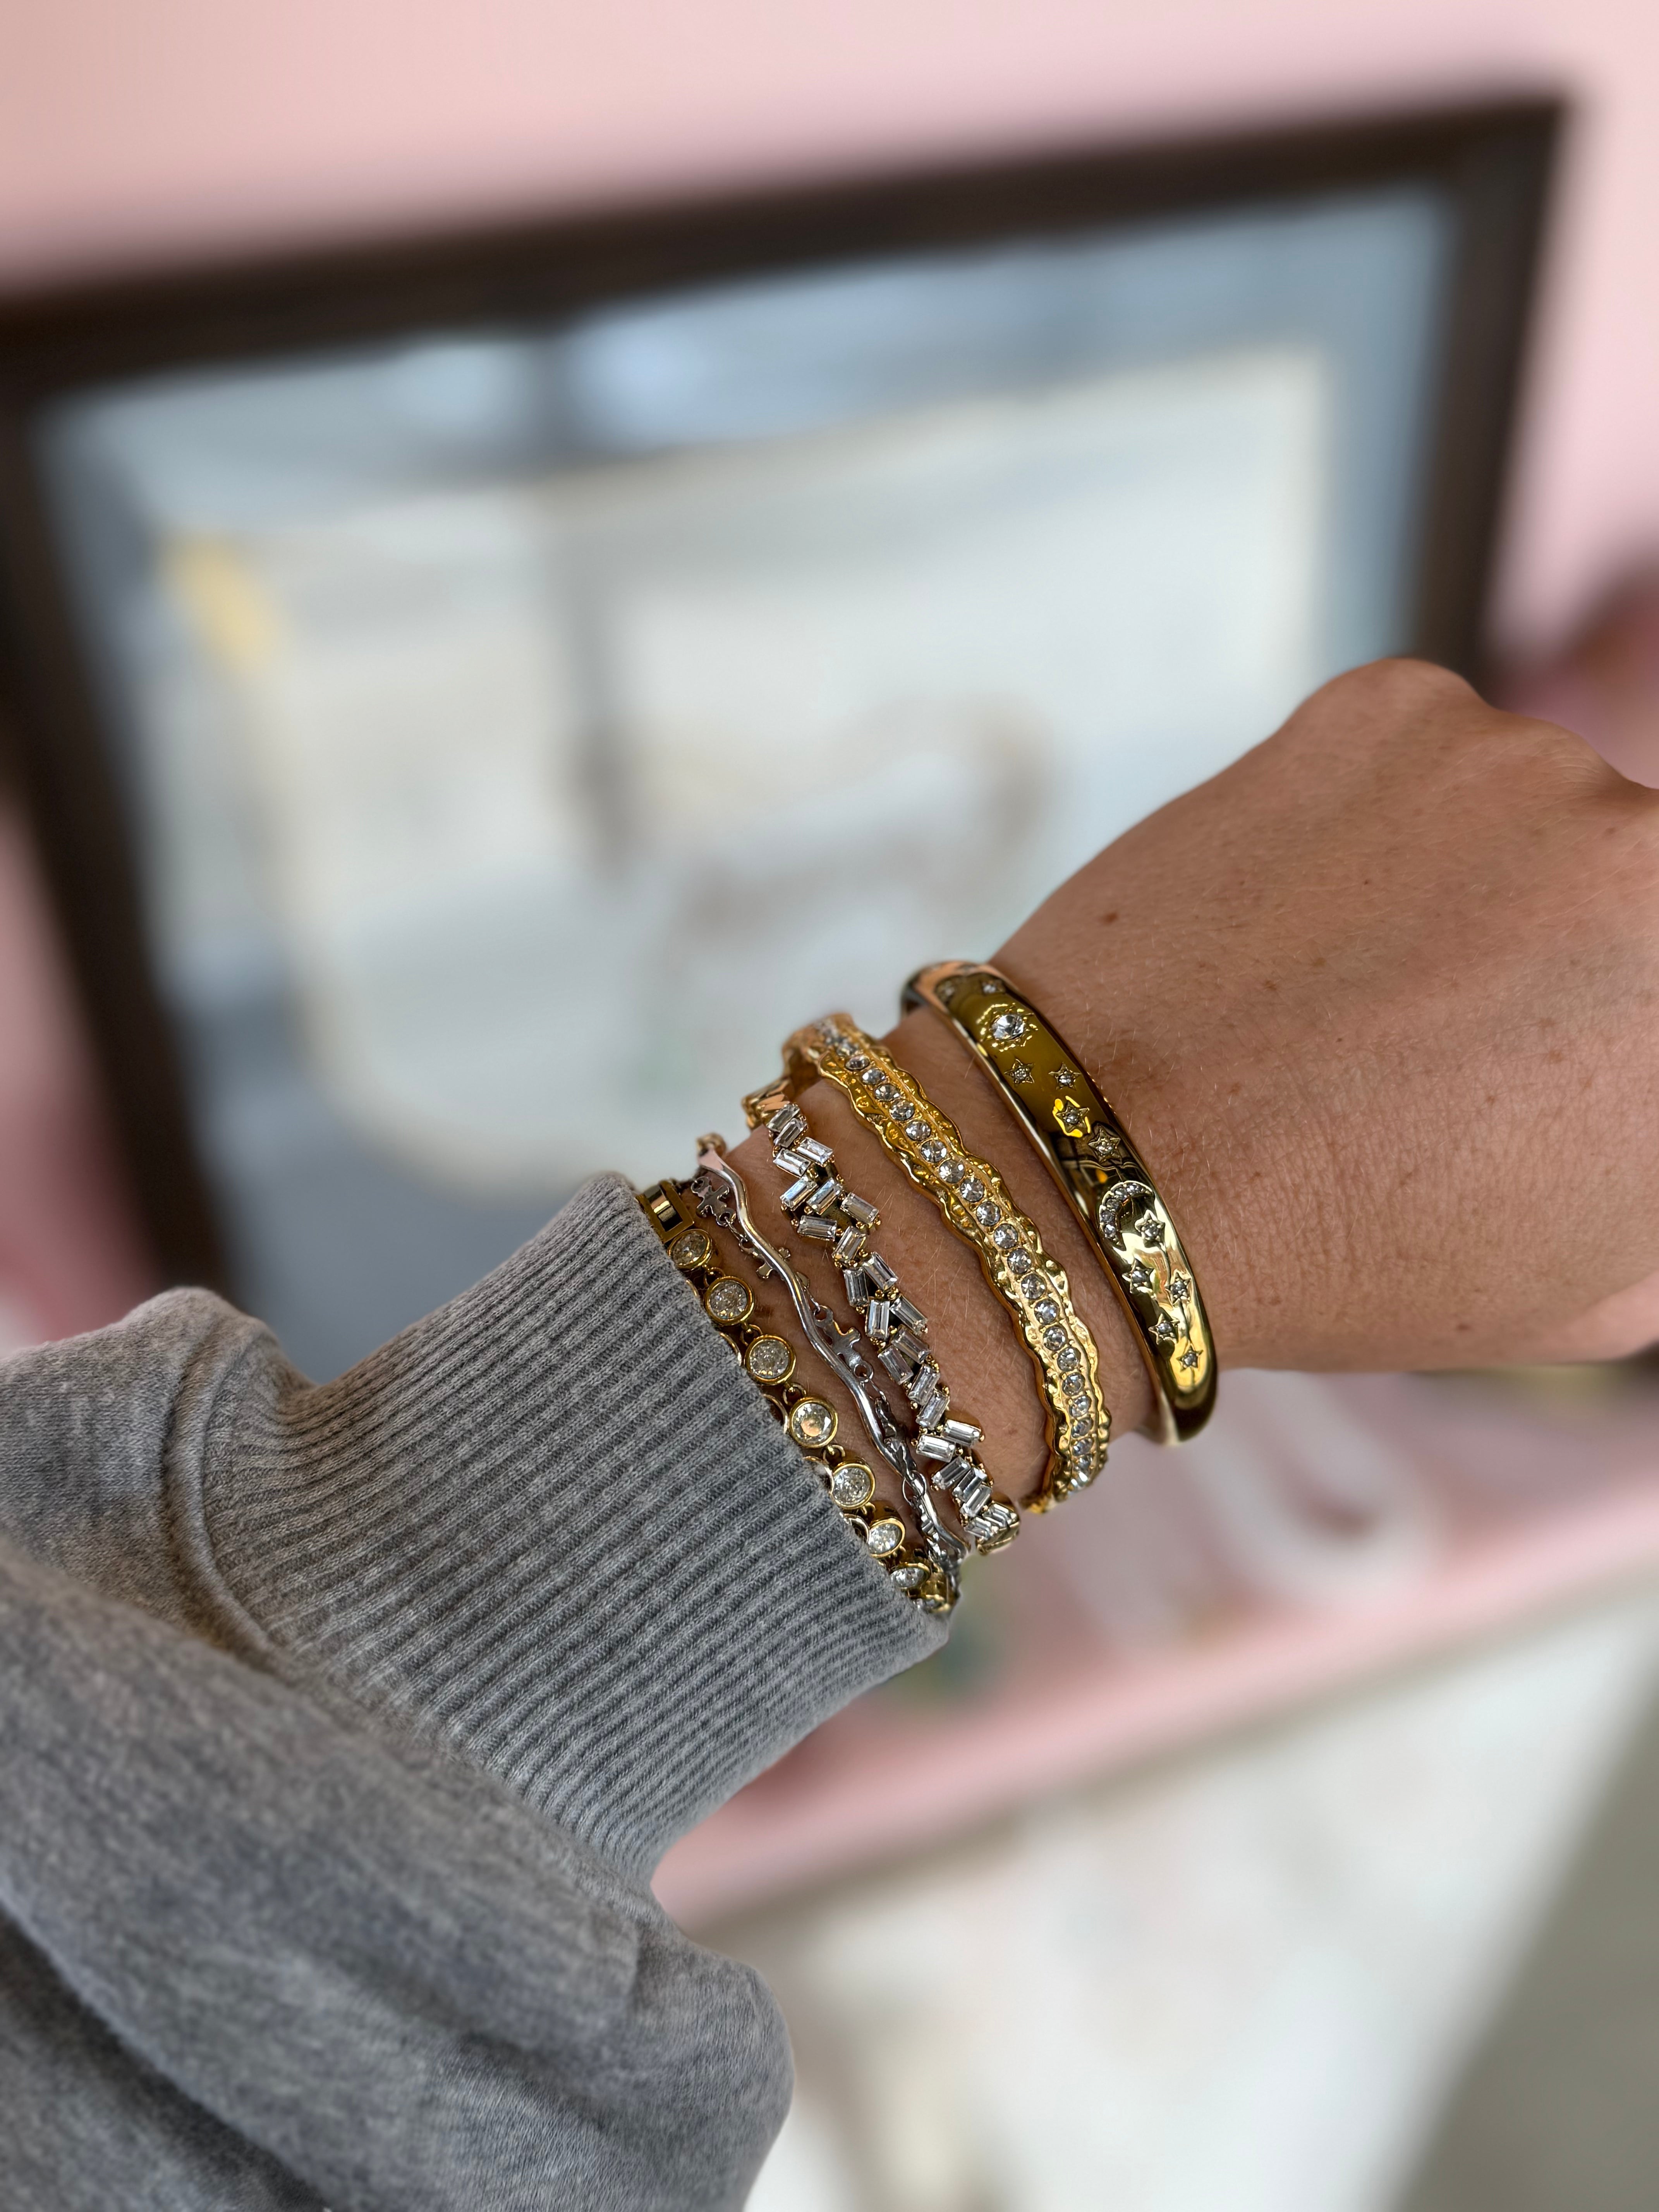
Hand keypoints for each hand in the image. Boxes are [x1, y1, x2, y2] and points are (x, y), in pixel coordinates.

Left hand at [731, 659, 1658, 1508]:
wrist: (1116, 1167)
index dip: (1617, 1030)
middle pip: (1632, 885)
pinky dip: (1381, 826)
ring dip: (1477, 883)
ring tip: (1361, 995)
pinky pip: (1421, 761)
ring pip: (1529, 815)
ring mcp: (1514, 752)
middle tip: (1460, 1038)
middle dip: (1564, 958)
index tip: (1560, 1060)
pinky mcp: (1386, 706)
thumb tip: (1645, 1087)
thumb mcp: (1606, 1279)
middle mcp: (1645, 839)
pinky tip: (1304, 925)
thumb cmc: (1364, 1254)